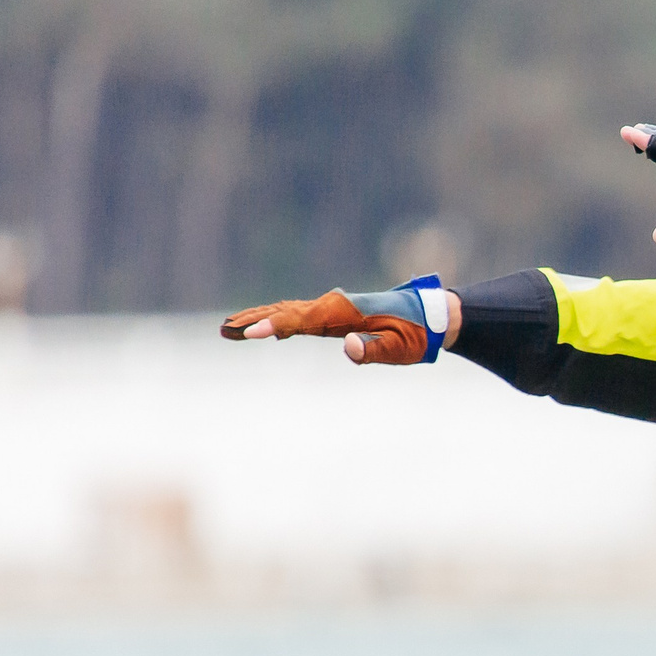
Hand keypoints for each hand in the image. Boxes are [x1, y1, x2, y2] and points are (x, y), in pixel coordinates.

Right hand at [220, 287, 449, 365]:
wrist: (431, 316)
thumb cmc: (416, 334)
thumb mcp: (400, 349)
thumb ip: (372, 350)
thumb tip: (346, 346)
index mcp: (343, 312)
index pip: (299, 320)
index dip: (271, 326)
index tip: (248, 333)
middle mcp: (332, 306)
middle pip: (283, 312)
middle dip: (253, 321)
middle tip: (223, 330)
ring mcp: (332, 308)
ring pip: (287, 311)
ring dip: (258, 318)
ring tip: (229, 328)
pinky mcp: (335, 314)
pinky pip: (298, 314)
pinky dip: (275, 318)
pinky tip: (262, 326)